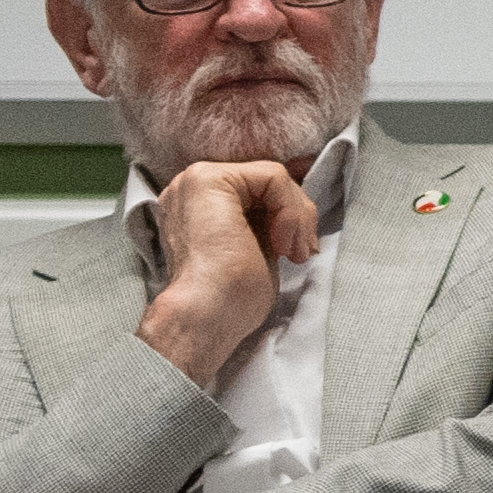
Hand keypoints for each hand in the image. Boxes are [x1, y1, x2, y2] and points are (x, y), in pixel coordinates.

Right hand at [139, 161, 324, 383]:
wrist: (208, 316)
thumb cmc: (232, 296)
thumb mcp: (259, 246)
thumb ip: (272, 219)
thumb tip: (301, 201)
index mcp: (201, 204)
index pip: (261, 189)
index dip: (291, 213)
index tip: (299, 250)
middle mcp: (191, 185)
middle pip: (268, 181)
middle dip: (298, 215)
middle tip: (301, 253)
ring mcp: (196, 179)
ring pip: (274, 178)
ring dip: (297, 217)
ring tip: (293, 254)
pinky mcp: (209, 180)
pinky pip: (273, 177)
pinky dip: (290, 211)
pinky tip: (281, 245)